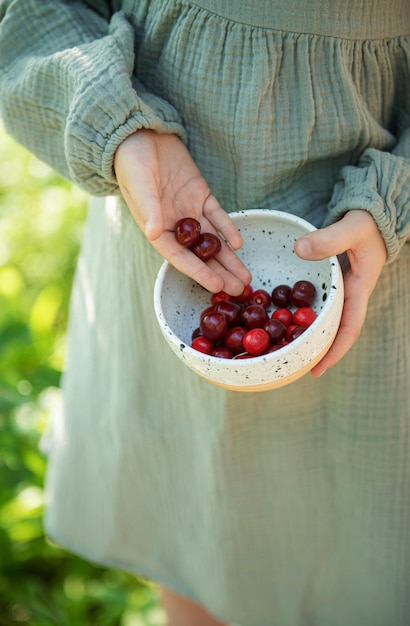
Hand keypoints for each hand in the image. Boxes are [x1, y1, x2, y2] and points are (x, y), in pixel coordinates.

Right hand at [113, 130, 250, 294]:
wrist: (140, 133)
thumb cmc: (132, 160)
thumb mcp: (140, 183)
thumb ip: (149, 208)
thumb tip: (155, 234)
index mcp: (155, 228)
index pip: (180, 257)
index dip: (199, 272)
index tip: (217, 286)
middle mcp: (174, 225)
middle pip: (201, 254)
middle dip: (221, 272)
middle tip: (240, 290)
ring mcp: (189, 211)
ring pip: (213, 240)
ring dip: (229, 258)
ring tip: (245, 277)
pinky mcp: (201, 195)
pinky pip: (217, 216)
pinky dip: (228, 228)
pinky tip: (239, 243)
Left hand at [294, 210, 386, 375]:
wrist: (372, 215)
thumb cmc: (367, 223)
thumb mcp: (351, 228)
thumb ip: (329, 239)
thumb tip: (300, 250)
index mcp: (358, 290)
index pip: (349, 329)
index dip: (334, 351)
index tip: (317, 370)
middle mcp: (348, 296)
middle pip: (333, 331)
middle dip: (315, 350)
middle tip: (290, 367)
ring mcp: (339, 290)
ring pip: (323, 319)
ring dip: (307, 334)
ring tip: (282, 349)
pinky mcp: (328, 282)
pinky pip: (315, 303)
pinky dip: (301, 313)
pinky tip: (281, 319)